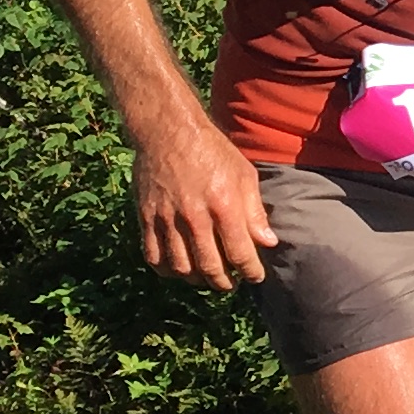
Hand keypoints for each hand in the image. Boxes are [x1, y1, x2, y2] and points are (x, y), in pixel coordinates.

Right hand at [134, 118, 279, 285]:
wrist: (167, 130)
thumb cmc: (211, 150)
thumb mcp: (244, 174)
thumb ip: (255, 212)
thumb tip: (267, 243)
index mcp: (223, 205)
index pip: (240, 254)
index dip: (250, 272)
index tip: (255, 277)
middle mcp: (194, 217)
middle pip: (210, 267)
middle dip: (224, 282)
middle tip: (231, 283)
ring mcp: (167, 219)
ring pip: (181, 268)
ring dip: (197, 279)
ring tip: (207, 276)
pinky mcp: (146, 218)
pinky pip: (153, 257)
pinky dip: (167, 270)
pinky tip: (179, 268)